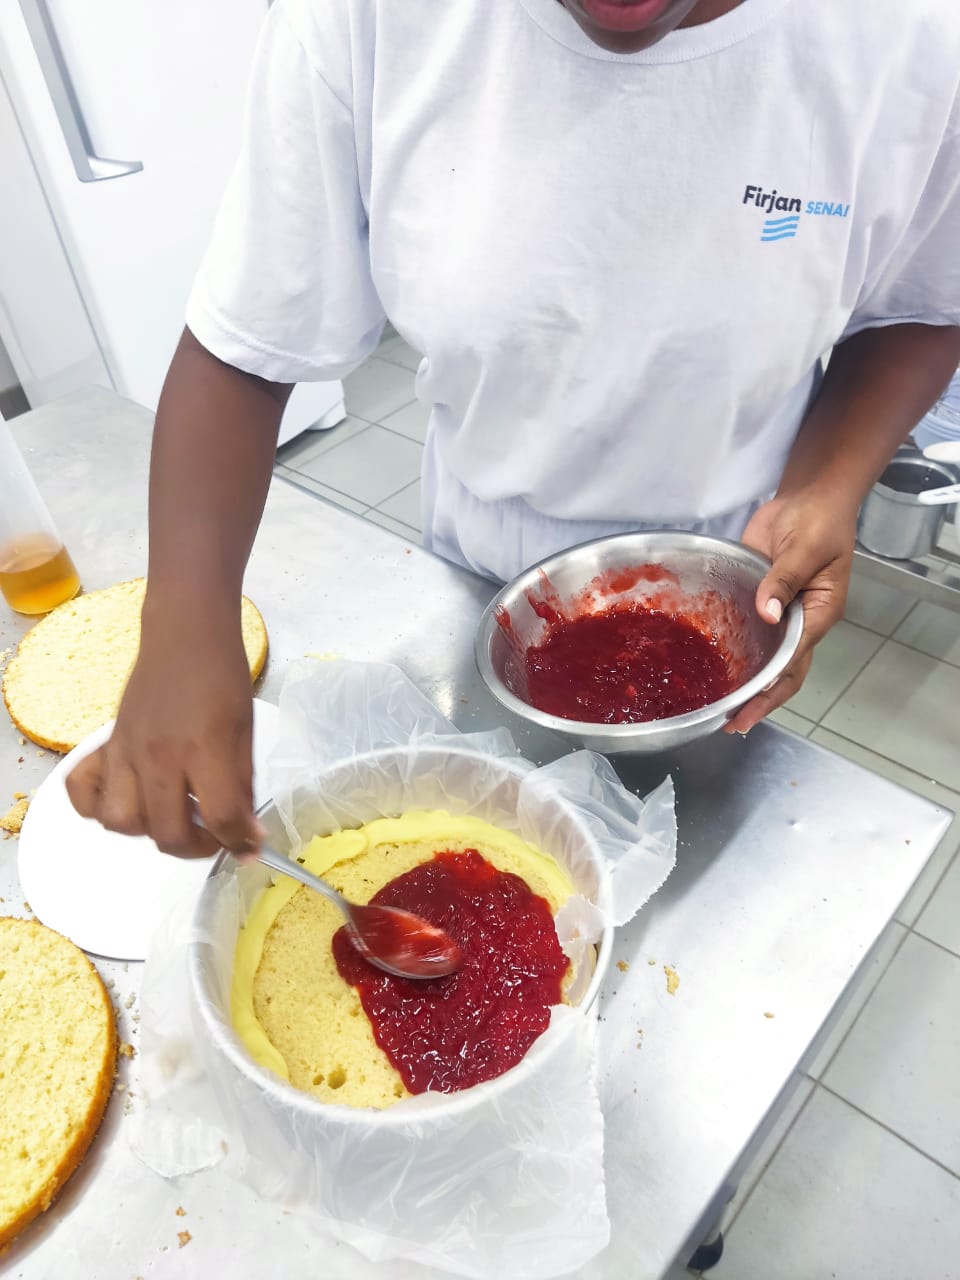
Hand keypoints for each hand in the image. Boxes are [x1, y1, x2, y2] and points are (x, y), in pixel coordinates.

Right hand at [66, 602, 262, 857]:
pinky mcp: (107, 744)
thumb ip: (244, 786)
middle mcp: (160, 756)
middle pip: (169, 833)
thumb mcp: (247, 731)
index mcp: (205, 749)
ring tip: (174, 813)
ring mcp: (127, 752)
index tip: (249, 846)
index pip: (219, 817)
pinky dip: (99, 807)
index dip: (239, 841)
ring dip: (151, 830)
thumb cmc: (223, 676)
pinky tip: (130, 799)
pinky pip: (83, 792)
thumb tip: (249, 834)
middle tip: (215, 833)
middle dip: (199, 847)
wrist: (186, 634)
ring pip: (122, 822)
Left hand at [724, 489, 855, 733]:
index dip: (770, 691)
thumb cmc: (819, 520)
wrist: (808, 496)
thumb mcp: (806, 549)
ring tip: (720, 708)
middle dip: (757, 700)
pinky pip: (746, 630)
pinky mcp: (758, 597)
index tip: (748, 711)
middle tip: (730, 725)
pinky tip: (713, 665)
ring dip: (744, 682)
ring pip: (762, 656)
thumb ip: (784, 580)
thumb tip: (768, 614)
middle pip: (779, 671)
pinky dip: (733, 650)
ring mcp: (778, 612)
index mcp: (817, 615)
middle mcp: (798, 622)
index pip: (792, 663)